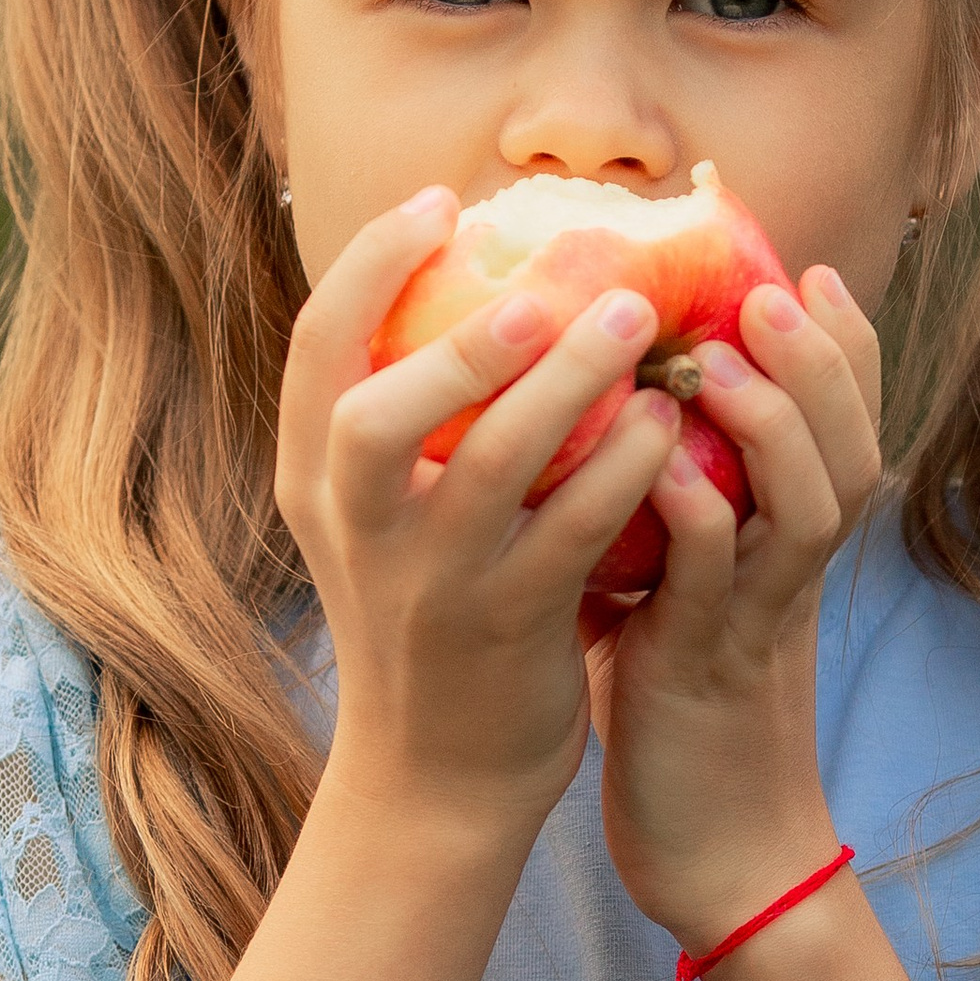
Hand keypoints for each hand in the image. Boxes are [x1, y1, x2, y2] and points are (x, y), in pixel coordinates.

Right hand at [277, 187, 684, 836]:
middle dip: (463, 338)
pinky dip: (620, 468)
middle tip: (547, 280)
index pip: (315, 349)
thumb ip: (406, 417)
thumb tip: (477, 278)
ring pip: (493, 465)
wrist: (437, 778)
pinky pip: (570, 532)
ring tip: (634, 319)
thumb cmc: (427, 617)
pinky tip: (664, 424)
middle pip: (376, 412)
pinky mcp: (507, 628)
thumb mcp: (381, 519)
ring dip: (569, 383)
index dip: (371, 263)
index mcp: (315, 481)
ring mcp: (430, 583)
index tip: (442, 202)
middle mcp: (358, 528)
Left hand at [588, 264, 884, 951]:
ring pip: (807, 506)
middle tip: (779, 283)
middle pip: (849, 451)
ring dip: (774, 423)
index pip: (846, 430)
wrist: (720, 860)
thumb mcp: (685, 596)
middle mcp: (789, 578)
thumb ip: (672, 516)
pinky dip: (696, 516)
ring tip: (727, 352)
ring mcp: (754, 623)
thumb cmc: (683, 719)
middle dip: (823, 362)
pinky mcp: (701, 672)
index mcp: (788, 553)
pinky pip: (713, 583)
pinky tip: (659, 461)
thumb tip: (615, 423)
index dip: (842, 351)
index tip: (807, 271)